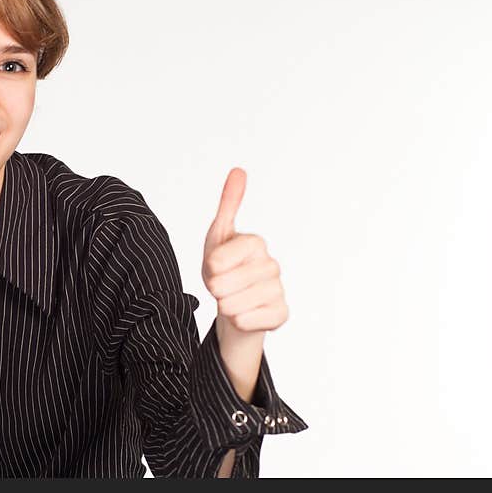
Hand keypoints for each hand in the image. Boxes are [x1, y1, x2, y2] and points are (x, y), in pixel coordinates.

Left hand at [202, 168, 288, 337]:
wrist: (233, 306)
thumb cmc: (224, 269)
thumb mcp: (218, 237)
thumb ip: (228, 204)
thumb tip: (239, 170)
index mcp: (255, 243)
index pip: (218, 259)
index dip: (209, 267)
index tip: (214, 267)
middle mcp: (272, 265)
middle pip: (222, 284)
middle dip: (213, 289)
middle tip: (220, 286)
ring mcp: (278, 290)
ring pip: (232, 305)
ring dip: (224, 306)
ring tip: (230, 300)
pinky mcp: (281, 314)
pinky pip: (247, 322)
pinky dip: (238, 321)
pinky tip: (244, 314)